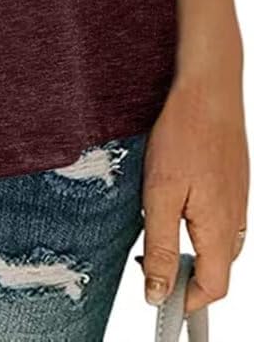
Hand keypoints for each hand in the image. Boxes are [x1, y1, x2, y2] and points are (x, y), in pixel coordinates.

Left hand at [140, 67, 248, 314]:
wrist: (209, 87)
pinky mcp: (233, 180)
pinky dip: (200, 222)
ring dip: (193, 248)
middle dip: (188, 275)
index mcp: (221, 228)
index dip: (188, 301)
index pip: (213, 287)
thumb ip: (161, 246)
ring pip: (219, 241)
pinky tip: (177, 201)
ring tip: (159, 232)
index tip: (162, 300)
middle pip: (218, 267)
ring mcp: (237, 197)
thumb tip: (159, 291)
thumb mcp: (160, 194)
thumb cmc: (185, 132)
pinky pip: (221, 216)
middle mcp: (236, 218)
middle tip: (151, 264)